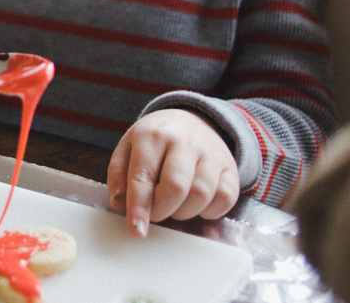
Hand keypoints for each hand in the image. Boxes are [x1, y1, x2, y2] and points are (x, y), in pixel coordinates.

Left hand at [106, 109, 238, 237]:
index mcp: (152, 135)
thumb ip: (119, 174)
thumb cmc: (156, 139)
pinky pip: (225, 198)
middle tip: (156, 213)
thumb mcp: (128, 146)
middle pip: (175, 188)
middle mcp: (183, 141)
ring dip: (184, 212)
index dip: (139, 207)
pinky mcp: (230, 166)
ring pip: (201, 195)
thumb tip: (119, 203)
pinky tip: (197, 205)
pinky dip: (210, 211)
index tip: (137, 230)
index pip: (143, 177)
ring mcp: (210, 153)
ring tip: (174, 205)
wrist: (193, 119)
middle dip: (162, 210)